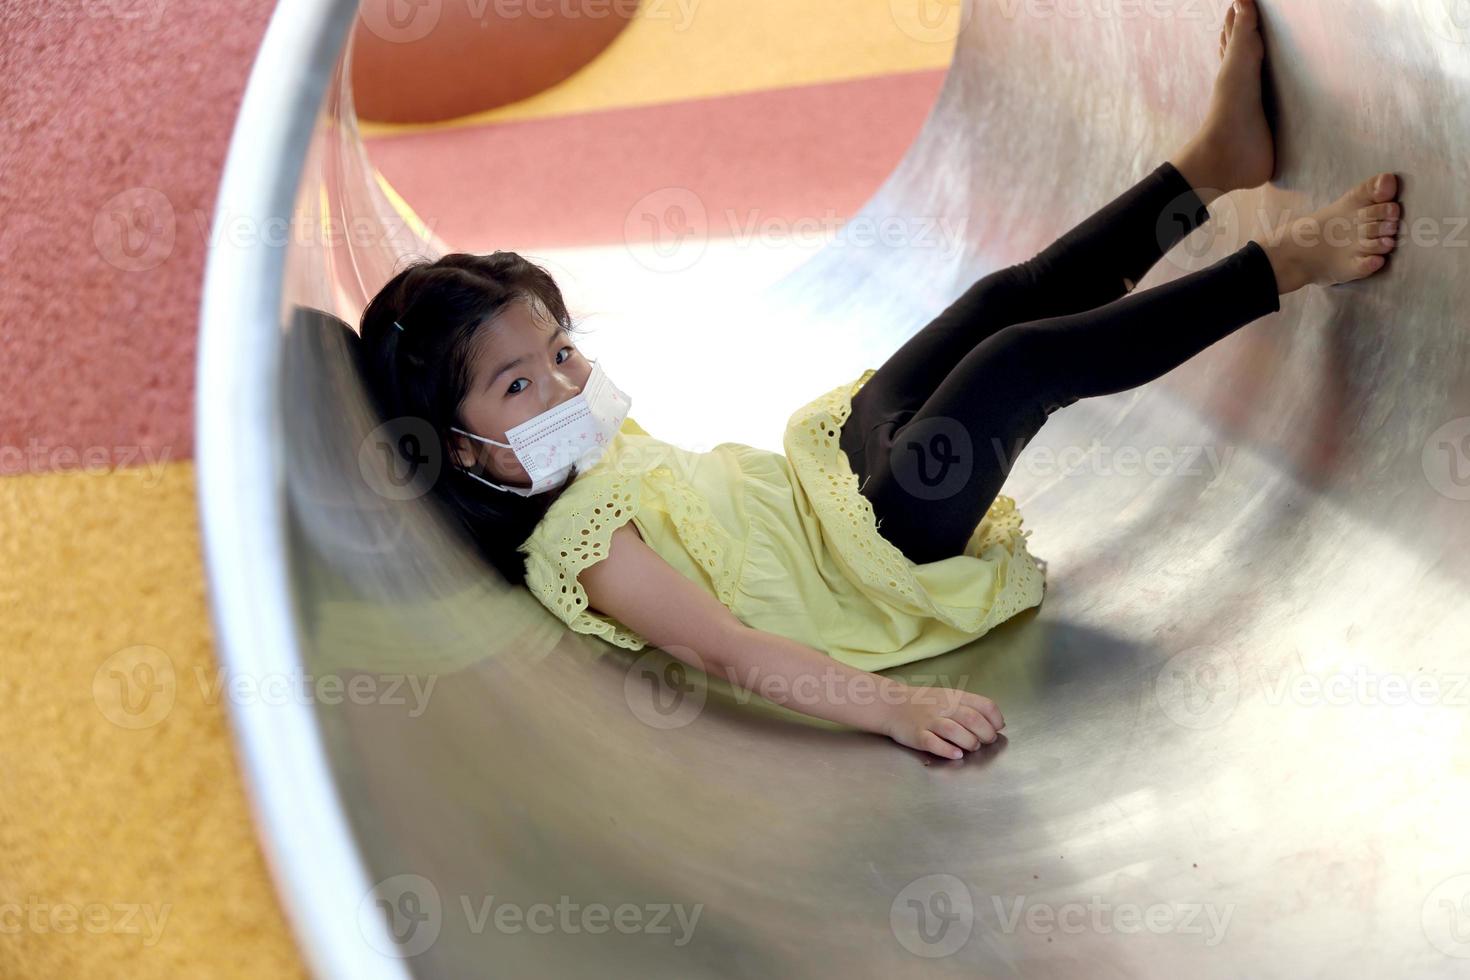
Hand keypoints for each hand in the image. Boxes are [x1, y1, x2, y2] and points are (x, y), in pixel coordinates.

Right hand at [881, 685, 1004, 759]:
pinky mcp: (917, 735)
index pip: (985, 705)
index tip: (997, 729)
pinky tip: (956, 753)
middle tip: (985, 741)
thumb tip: (997, 723)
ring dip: (969, 742)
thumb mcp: (949, 698)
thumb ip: (971, 707)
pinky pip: (933, 743)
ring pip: (954, 731)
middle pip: (972, 719)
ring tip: (971, 747)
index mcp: (955, 697)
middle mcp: (944, 708)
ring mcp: (929, 721)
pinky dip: (947, 750)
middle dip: (986, 734)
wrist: (892, 705)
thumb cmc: (925, 704)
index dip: (995, 719)